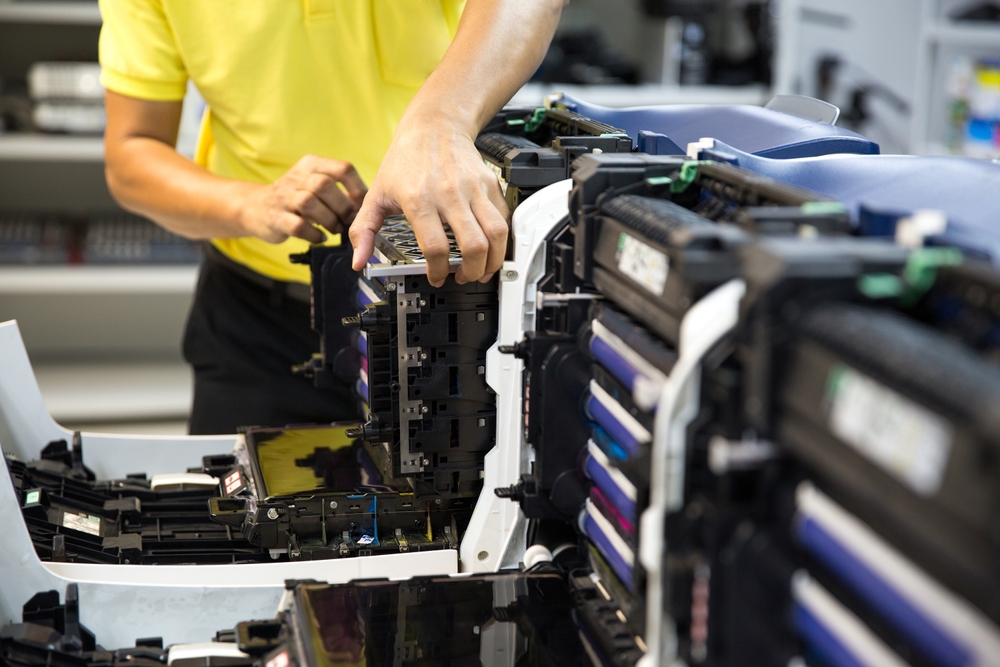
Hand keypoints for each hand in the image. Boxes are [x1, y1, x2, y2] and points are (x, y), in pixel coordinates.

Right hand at [240, 154, 367, 243]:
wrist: (255, 207)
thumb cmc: (294, 197)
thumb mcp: (314, 183)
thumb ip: (338, 189)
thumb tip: (365, 205)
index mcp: (311, 164)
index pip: (342, 168)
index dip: (358, 188)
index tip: (364, 204)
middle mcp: (296, 177)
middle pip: (324, 185)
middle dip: (342, 206)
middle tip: (349, 221)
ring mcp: (283, 197)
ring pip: (309, 202)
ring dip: (329, 220)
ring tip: (335, 229)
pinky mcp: (276, 218)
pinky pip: (298, 226)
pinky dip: (314, 234)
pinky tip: (320, 237)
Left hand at [350, 116, 509, 286]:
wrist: (434, 126)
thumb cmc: (406, 159)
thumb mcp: (376, 193)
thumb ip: (363, 230)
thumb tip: (358, 260)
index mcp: (420, 200)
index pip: (436, 248)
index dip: (438, 271)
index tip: (436, 277)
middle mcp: (450, 195)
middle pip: (474, 246)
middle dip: (472, 272)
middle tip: (464, 277)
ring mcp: (473, 189)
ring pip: (496, 234)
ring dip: (493, 260)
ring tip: (483, 269)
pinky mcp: (489, 184)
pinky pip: (504, 218)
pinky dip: (502, 239)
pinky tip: (491, 247)